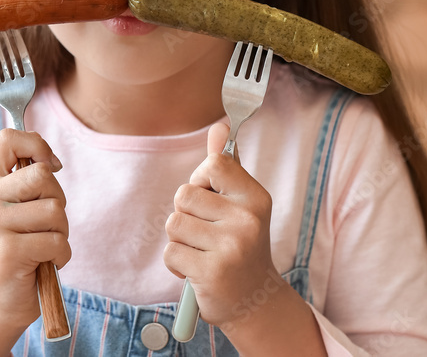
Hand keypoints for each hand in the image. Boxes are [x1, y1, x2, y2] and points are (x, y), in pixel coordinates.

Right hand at [0, 128, 70, 331]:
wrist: (2, 299)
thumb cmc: (19, 246)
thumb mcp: (17, 206)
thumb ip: (27, 178)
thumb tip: (51, 159)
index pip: (9, 138)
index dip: (37, 146)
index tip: (49, 166)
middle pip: (42, 175)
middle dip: (57, 200)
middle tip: (45, 223)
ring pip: (55, 210)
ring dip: (61, 232)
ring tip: (42, 245)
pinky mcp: (7, 252)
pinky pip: (56, 241)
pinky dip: (60, 255)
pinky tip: (43, 263)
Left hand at [164, 122, 282, 329]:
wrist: (254, 301)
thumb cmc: (240, 245)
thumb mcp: (239, 203)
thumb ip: (226, 166)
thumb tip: (219, 126)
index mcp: (256, 198)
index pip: (214, 164)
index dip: (202, 180)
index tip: (213, 200)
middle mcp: (247, 220)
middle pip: (184, 195)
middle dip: (186, 214)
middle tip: (208, 234)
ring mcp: (231, 247)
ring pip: (174, 224)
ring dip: (181, 241)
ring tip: (203, 252)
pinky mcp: (212, 272)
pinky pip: (170, 252)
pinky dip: (177, 264)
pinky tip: (198, 271)